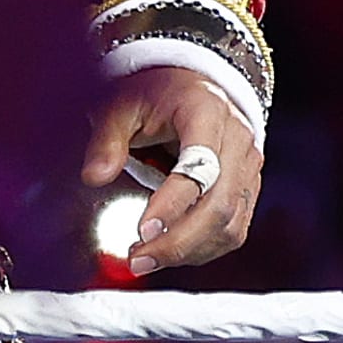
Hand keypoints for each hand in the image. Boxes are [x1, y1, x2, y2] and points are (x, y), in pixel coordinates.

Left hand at [82, 66, 262, 275]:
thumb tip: (94, 176)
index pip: (198, 167)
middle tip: (140, 257)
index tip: (142, 230)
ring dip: (190, 251)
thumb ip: (107, 139)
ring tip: (149, 258)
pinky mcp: (248, 189)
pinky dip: (204, 248)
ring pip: (230, 225)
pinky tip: (172, 250)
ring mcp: (249, 166)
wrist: (192, 84)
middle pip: (219, 205)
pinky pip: (234, 230)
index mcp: (207, 111)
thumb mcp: (122, 104)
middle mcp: (237, 140)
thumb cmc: (157, 93)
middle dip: (178, 241)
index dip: (171, 204)